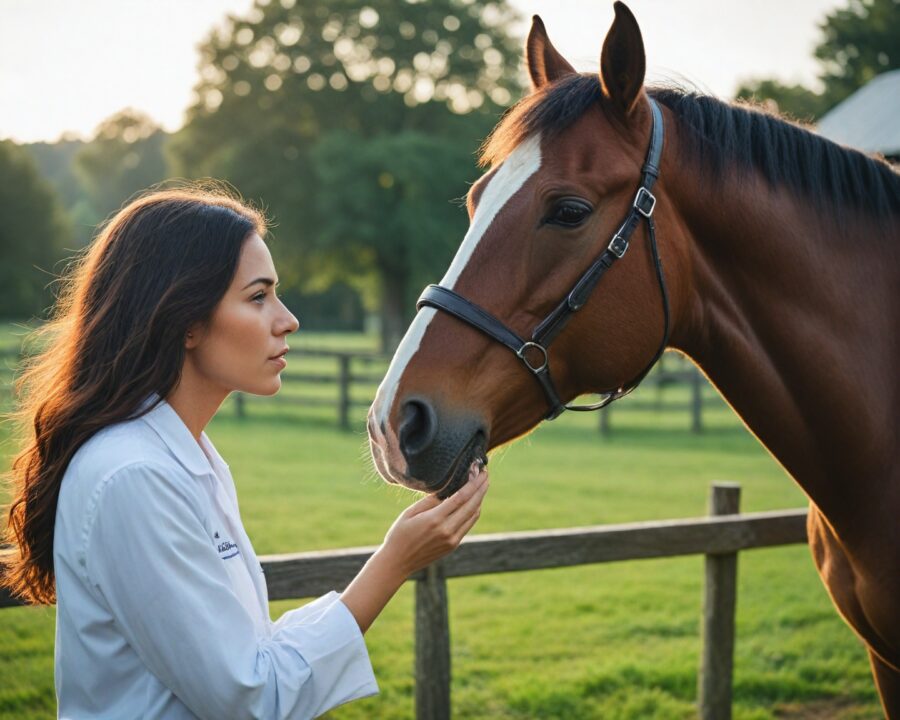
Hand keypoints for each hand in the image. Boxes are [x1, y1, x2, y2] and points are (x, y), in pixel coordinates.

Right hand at [381, 461, 488, 576]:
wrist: (398, 562)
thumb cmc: (399, 534)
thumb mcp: (410, 512)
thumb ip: (430, 500)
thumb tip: (447, 490)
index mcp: (435, 519)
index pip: (461, 497)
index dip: (473, 483)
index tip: (480, 470)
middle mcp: (447, 530)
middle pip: (472, 505)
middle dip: (481, 488)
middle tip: (486, 473)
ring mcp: (452, 539)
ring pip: (473, 515)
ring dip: (480, 499)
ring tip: (482, 485)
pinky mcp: (453, 545)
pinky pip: (468, 524)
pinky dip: (474, 511)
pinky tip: (474, 502)